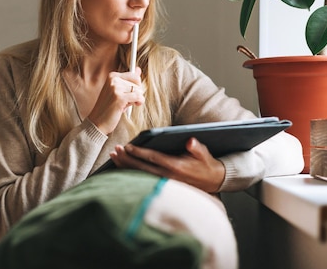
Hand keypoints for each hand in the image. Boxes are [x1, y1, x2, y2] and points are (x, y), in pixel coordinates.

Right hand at [87, 67, 143, 134]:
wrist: (97, 121)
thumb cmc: (108, 107)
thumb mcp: (118, 90)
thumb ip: (128, 80)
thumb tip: (138, 69)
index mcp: (112, 76)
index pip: (134, 75)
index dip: (136, 86)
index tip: (131, 93)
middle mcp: (113, 80)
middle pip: (137, 83)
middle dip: (135, 93)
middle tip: (125, 101)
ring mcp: (116, 88)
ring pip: (139, 90)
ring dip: (136, 99)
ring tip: (124, 104)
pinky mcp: (120, 98)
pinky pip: (139, 97)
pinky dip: (139, 103)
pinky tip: (132, 106)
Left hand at [109, 137, 225, 192]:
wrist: (212, 181)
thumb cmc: (206, 164)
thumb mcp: (204, 154)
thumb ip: (196, 148)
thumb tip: (190, 141)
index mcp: (175, 166)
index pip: (153, 158)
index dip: (139, 152)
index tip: (127, 146)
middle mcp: (167, 176)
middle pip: (142, 167)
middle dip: (127, 159)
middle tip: (115, 150)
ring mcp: (163, 182)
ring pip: (140, 174)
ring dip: (126, 166)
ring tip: (114, 157)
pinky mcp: (162, 185)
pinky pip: (142, 179)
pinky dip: (130, 173)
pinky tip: (121, 167)